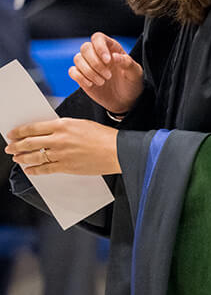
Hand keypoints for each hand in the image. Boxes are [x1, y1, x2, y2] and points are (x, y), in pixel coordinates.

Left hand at [5, 118, 119, 175]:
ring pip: (34, 156)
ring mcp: (61, 154)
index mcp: (63, 125)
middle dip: (16, 145)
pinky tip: (30, 169)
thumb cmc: (103, 136)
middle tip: (9, 147)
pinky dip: (34, 170)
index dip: (19, 131)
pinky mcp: (65, 166)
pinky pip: (44, 169)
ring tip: (17, 158)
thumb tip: (49, 132)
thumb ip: (64, 128)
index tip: (12, 133)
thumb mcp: (82, 124)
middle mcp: (59, 139)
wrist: (117, 151)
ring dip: (22, 157)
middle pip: (29, 142)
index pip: (33, 128)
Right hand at [70, 33, 143, 114]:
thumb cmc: (132, 82)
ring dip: (89, 71)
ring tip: (103, 82)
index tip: (108, 61)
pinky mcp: (81, 76)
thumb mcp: (135, 73)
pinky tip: (92, 84)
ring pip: (77, 59)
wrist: (125, 100)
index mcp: (112, 48)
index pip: (98, 38)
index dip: (100, 47)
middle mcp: (98, 54)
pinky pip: (72, 71)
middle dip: (95, 63)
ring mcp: (88, 65)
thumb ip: (127, 62)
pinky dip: (80, 77)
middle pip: (85, 47)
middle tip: (109, 76)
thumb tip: (114, 56)